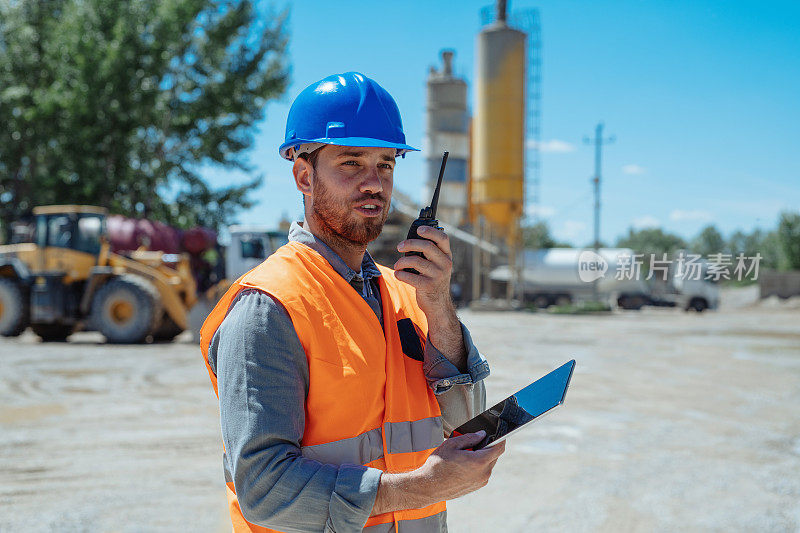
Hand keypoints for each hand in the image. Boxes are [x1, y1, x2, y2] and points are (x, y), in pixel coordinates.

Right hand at [372, 431, 505, 514]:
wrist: (428, 487)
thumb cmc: (437, 465)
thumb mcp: (451, 444)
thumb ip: (469, 438)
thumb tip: (482, 434)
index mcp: (479, 461)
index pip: (499, 447)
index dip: (501, 437)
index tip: (498, 432)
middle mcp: (484, 473)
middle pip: (494, 455)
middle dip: (487, 446)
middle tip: (473, 441)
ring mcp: (481, 481)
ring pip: (488, 464)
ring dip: (482, 456)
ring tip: (465, 453)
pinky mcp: (476, 486)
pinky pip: (482, 472)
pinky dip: (477, 465)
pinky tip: (463, 463)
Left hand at [393, 226, 452, 316]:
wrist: (438, 304)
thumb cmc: (433, 280)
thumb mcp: (437, 265)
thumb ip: (430, 253)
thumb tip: (410, 240)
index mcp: (447, 256)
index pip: (443, 238)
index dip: (431, 231)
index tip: (419, 229)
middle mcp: (445, 264)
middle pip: (426, 246)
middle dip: (410, 244)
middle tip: (399, 247)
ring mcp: (438, 275)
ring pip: (415, 261)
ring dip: (401, 262)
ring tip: (397, 265)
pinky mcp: (428, 286)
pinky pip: (410, 276)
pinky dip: (400, 274)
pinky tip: (398, 274)